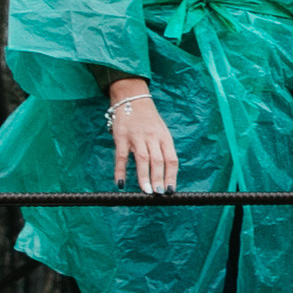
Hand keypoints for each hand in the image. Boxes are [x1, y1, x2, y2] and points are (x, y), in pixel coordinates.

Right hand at [106, 78, 176, 195]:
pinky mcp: (121, 137)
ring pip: (142, 159)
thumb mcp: (161, 132)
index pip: (171, 159)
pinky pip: (122, 156)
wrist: (132, 99)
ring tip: (146, 191)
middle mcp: (152, 137)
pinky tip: (121, 182)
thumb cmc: (149, 120)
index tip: (170, 190)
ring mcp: (137, 137)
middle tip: (158, 193)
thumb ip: (163, 150)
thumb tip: (166, 175)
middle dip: (159, 178)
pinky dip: (121, 171)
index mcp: (165, 138)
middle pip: (158, 160)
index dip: (171, 176)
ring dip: (144, 177)